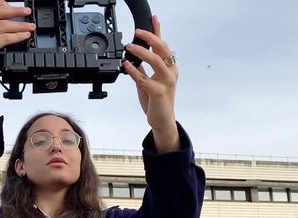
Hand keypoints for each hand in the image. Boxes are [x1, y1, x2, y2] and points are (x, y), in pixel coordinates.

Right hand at [0, 1, 35, 101]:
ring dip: (20, 24)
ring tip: (31, 26)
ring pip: (3, 24)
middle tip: (27, 12)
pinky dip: (17, 35)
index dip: (4, 2)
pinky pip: (5, 38)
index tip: (18, 5)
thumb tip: (13, 21)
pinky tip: (25, 35)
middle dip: (15, 10)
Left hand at [123, 16, 179, 151]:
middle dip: (151, 36)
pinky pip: (145, 79)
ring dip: (142, 52)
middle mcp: (171, 72)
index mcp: (169, 68)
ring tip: (129, 47)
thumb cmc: (156, 102)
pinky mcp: (159, 92)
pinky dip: (134, 71)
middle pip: (163, 48)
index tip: (152, 17)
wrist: (162, 121)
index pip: (163, 45)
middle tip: (138, 30)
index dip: (158, 30)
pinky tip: (126, 66)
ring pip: (156, 61)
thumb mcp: (147, 82)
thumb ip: (142, 70)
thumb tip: (133, 59)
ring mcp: (166, 81)